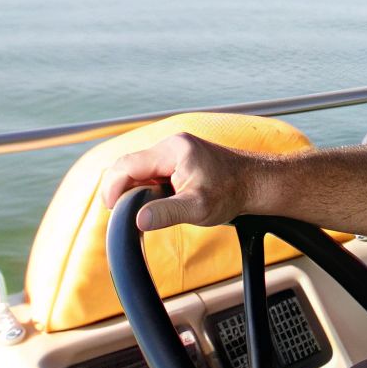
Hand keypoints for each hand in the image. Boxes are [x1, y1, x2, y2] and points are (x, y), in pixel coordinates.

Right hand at [98, 131, 264, 230]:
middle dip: (121, 188)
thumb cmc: (232, 192)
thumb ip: (167, 213)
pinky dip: (146, 187)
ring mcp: (175, 152)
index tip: (110, 208)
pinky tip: (152, 204)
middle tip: (120, 213)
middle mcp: (171, 146)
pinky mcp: (179, 160)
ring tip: (138, 210)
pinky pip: (152, 171)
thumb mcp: (198, 208)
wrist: (256, 183)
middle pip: (130, 164)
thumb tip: (138, 221)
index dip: (112, 186)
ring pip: (140, 168)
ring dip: (134, 188)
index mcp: (172, 150)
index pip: (127, 164)